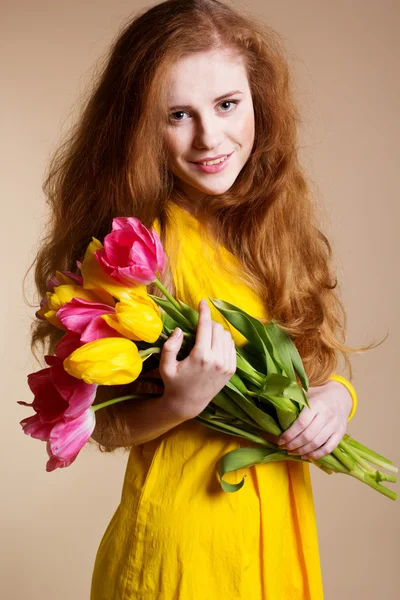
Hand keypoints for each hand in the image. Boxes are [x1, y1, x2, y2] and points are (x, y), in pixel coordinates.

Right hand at [159, 298, 235, 419]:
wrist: (189, 403)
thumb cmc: (174, 383)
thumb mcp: (166, 366)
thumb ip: (170, 346)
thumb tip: (179, 330)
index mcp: (201, 356)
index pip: (205, 326)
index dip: (204, 311)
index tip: (202, 302)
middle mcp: (217, 359)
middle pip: (217, 328)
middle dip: (208, 323)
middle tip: (199, 327)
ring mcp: (227, 365)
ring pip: (226, 336)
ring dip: (217, 331)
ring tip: (206, 336)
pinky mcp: (232, 369)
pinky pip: (232, 346)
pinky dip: (224, 341)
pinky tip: (215, 345)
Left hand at [276, 379, 352, 459]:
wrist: (340, 396)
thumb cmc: (318, 396)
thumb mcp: (306, 394)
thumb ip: (293, 400)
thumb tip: (275, 406)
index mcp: (316, 404)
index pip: (301, 423)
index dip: (289, 434)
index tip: (280, 440)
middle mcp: (327, 415)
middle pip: (308, 435)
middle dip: (294, 444)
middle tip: (284, 447)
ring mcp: (335, 426)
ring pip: (317, 443)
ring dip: (303, 451)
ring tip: (292, 452)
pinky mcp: (340, 434)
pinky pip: (328, 448)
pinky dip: (316, 455)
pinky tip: (306, 456)